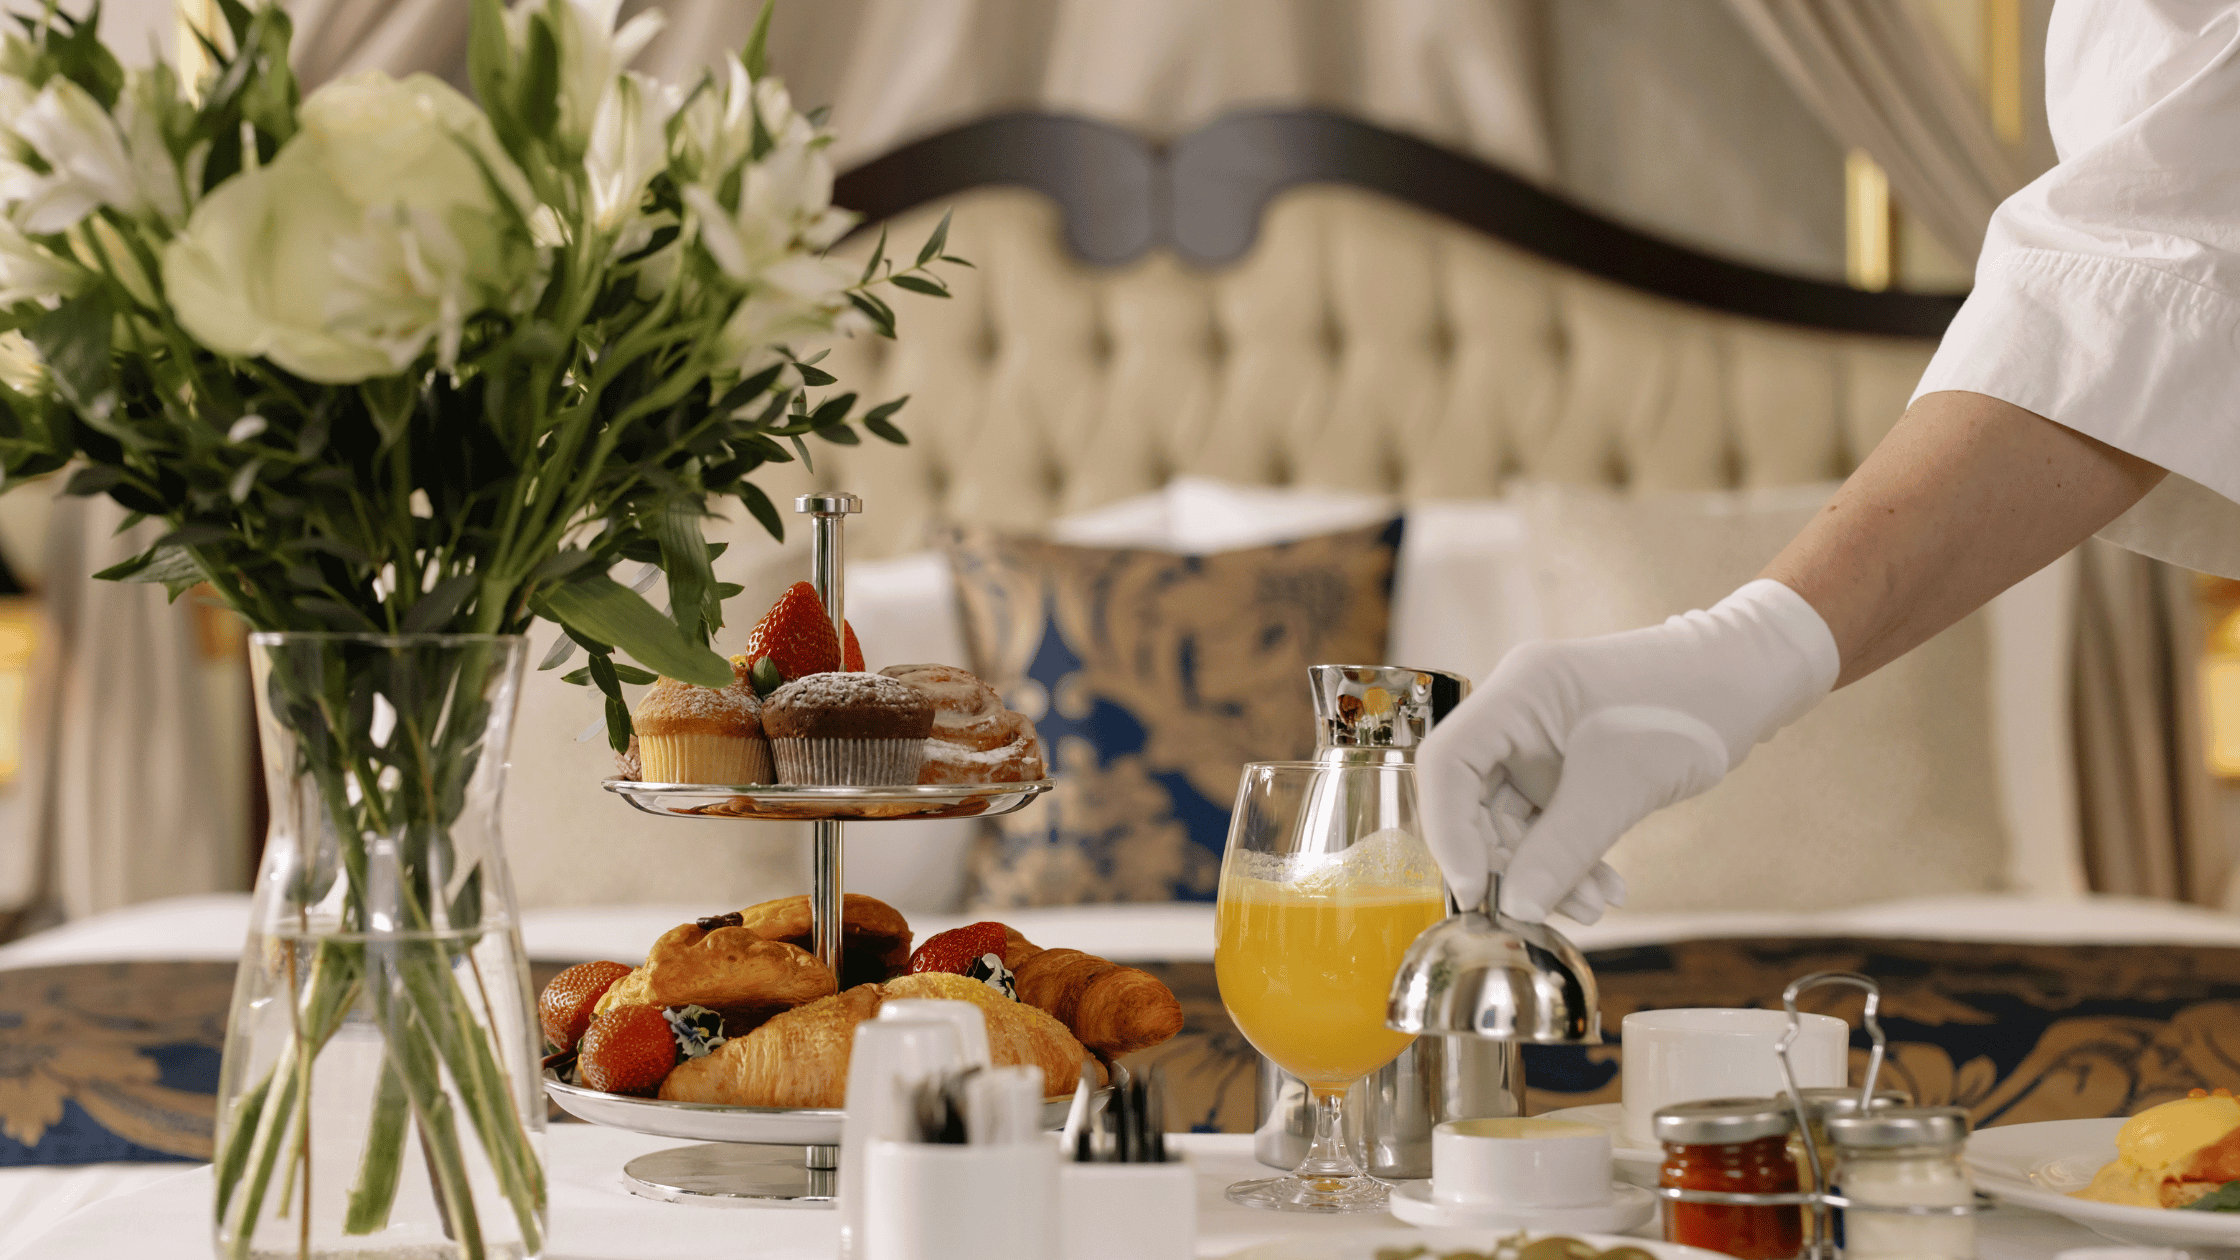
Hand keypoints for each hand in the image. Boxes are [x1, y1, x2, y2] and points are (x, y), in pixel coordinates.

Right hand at [1417, 579, 1838, 922]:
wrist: (1746, 681)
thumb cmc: (1688, 706)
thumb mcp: (1623, 785)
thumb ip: (1563, 848)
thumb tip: (1516, 908)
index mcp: (1516, 693)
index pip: (1446, 764)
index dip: (1449, 832)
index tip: (1475, 891)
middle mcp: (1515, 715)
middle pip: (1474, 801)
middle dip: (1510, 863)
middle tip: (1543, 910)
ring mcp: (1538, 741)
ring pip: (1513, 821)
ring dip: (1548, 870)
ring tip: (1596, 904)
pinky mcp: (1564, 764)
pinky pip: (1547, 821)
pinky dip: (1570, 857)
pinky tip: (1604, 887)